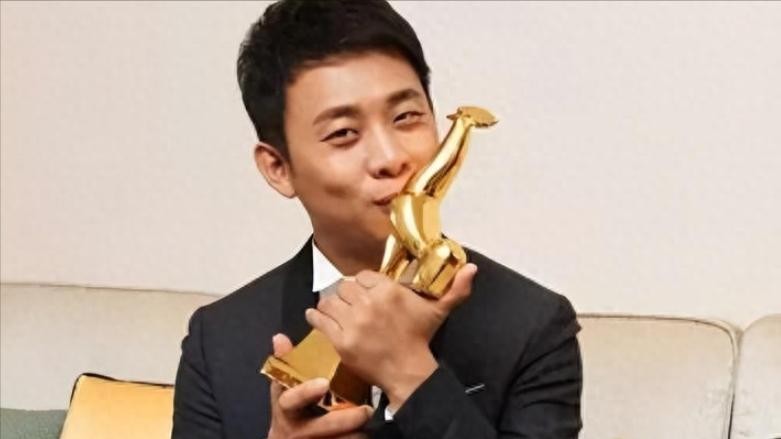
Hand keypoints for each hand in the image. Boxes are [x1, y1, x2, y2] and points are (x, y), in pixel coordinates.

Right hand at [267, 334, 371, 438]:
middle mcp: (295, 428)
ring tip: (371, 422)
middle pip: (319, 426)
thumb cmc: (291, 407)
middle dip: (343, 419)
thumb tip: (279, 337)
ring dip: (354, 433)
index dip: (305, 392)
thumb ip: (286, 364)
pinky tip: (367, 434)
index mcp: (286, 407)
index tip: (324, 383)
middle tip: (366, 410)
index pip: (291, 399)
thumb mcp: (285, 386)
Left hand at [306, 263, 477, 410]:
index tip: (363, 291)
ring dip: (329, 304)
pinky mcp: (341, 340)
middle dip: (346, 294)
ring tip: (332, 308)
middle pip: (345, 287)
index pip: (362, 276)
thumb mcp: (438, 311)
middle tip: (348, 302)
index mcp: (388, 291)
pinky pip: (320, 321)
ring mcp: (353, 322)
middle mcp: (369, 303)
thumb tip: (472, 268)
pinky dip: (315, 317)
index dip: (361, 283)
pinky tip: (317, 316)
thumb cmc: (420, 339)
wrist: (408, 371)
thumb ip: (455, 288)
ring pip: (330, 301)